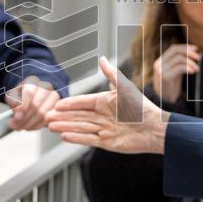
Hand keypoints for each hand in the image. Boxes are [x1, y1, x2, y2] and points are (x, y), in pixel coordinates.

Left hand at [5, 76, 60, 129]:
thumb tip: (18, 116)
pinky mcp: (57, 107)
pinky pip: (48, 119)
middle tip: (16, 125)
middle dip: (24, 118)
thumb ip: (13, 103)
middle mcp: (46, 86)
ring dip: (30, 124)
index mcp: (32, 81)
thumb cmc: (21, 95)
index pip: (29, 92)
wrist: (33, 95)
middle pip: (36, 105)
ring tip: (21, 127)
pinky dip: (37, 126)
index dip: (22, 106)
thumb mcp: (12, 95)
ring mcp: (54, 97)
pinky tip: (30, 126)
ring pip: (42, 114)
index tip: (16, 117)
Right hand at [46, 57, 167, 154]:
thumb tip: (102, 58)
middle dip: (62, 117)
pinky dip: (76, 138)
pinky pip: (88, 139)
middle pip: (78, 116)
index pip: (83, 102)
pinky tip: (64, 137)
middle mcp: (103, 116)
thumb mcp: (125, 89)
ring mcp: (104, 129)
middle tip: (47, 117)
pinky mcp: (107, 143)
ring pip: (81, 127)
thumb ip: (111, 75)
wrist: (156, 129)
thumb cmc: (142, 107)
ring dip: (66, 127)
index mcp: (105, 102)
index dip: (69, 104)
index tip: (56, 104)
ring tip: (51, 126)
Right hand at [152, 44, 200, 102]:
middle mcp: (159, 63)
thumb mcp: (175, 72)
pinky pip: (179, 68)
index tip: (196, 49)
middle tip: (199, 58)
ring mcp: (161, 69)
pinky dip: (188, 68)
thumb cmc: (171, 86)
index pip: (174, 48)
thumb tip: (196, 53)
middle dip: (189, 52)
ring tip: (197, 69)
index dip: (186, 47)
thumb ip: (181, 63)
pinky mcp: (165, 77)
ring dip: (191, 62)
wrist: (163, 101)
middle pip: (176, 51)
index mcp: (161, 60)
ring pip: (179, 58)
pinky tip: (193, 72)